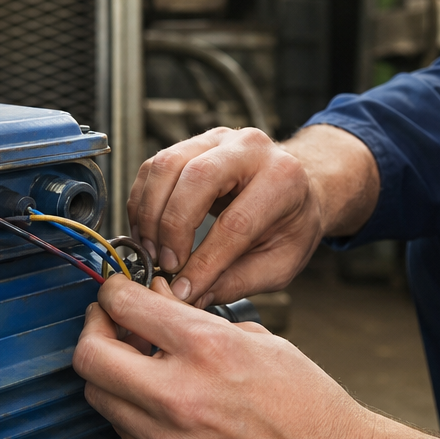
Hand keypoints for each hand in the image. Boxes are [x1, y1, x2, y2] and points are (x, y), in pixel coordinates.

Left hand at [74, 276, 439, 438]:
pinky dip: (133, 412)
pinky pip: (125, 435)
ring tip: (138, 366)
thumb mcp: (260, 340)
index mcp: (207, 349)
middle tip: (110, 326)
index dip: (112, 293)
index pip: (123, 306)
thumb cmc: (308, 405)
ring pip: (99, 398)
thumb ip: (198, 321)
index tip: (115, 294)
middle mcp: (179, 396)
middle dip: (94, 332)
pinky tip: (160, 404)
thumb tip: (155, 304)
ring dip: (110, 375)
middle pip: (89, 356)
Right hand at [127, 125, 378, 307]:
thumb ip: (236, 282)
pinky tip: (148, 231)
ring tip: (152, 251)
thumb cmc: (291, 225)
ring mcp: (218, 139)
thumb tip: (190, 299)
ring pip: (166, 166)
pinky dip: (142, 202)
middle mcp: (250, 148)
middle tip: (166, 265)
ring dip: (150, 214)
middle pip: (196, 179)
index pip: (235, 222)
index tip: (185, 288)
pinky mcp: (192, 143)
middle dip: (172, 228)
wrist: (297, 188)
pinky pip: (154, 167)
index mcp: (283, 179)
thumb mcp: (280, 263)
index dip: (204, 260)